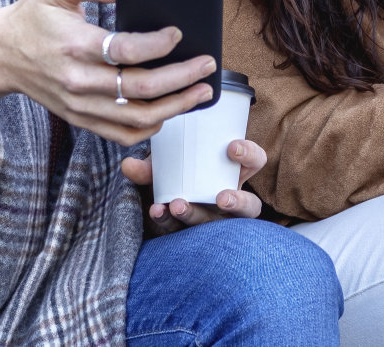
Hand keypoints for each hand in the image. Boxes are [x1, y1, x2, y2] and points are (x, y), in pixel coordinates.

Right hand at [0, 0, 215, 145]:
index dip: (158, 44)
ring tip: (200, 92)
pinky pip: (121, 134)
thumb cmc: (34, 17)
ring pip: (136, 118)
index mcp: (74, 45)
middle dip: (181, 79)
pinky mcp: (81, 119)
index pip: (125, 51)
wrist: (0, 55)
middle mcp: (79, 81)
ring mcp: (80, 106)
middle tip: (207, 65)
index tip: (179, 33)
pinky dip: (151, 128)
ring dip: (175, 108)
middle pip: (140, 89)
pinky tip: (170, 112)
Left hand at [119, 139, 266, 233]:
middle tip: (221, 197)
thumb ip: (150, 164)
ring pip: (219, 225)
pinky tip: (156, 212)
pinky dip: (167, 221)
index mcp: (232, 170)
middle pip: (250, 206)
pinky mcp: (195, 235)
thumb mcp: (164, 160)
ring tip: (177, 205)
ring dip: (198, 215)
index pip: (255, 160)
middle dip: (237, 202)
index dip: (249, 154)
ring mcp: (215, 220)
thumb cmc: (172, 169)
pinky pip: (186, 234)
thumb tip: (128, 165)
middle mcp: (230, 197)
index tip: (231, 148)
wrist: (154, 194)